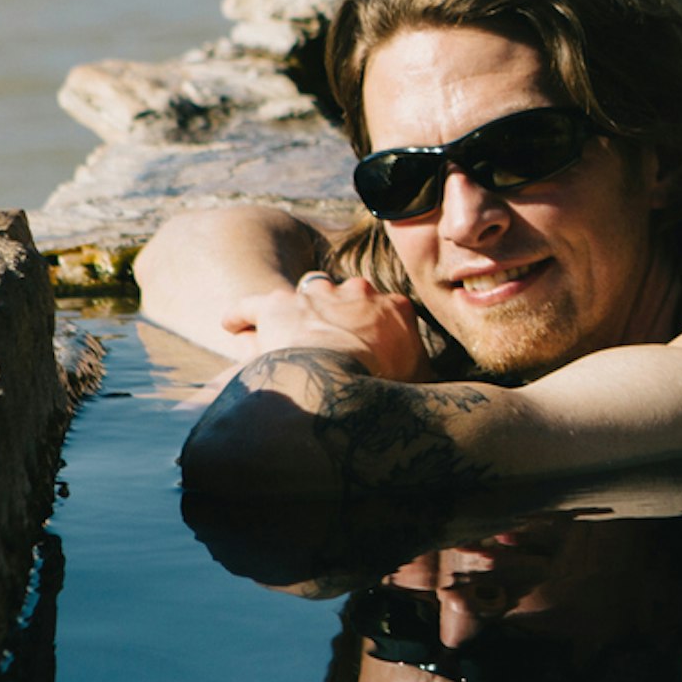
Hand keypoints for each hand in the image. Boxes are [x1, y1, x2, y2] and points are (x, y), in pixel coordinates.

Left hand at [223, 270, 430, 381]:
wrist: (344, 383)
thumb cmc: (386, 389)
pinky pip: (251, 306)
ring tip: (281, 333)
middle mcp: (357, 292)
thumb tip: (451, 389)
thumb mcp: (422, 384)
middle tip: (328, 337)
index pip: (384, 308)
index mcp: (394, 308)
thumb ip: (428, 377)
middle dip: (336, 312)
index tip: (367, 341)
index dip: (372, 325)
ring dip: (294, 313)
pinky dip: (239, 316)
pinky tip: (230, 326)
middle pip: (345, 295)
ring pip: (301, 296)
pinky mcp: (276, 305)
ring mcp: (316, 295)